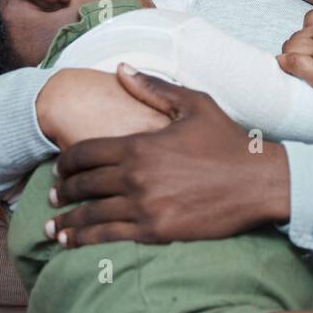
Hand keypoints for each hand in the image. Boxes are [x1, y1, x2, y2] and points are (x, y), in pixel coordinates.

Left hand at [49, 66, 289, 247]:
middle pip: (82, 185)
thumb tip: (121, 68)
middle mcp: (135, 177)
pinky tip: (72, 243)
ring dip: (67, 220)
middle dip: (62, 191)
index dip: (64, 162)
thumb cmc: (229, 142)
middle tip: (53, 197)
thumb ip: (154, 89)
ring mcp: (144, 206)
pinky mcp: (156, 231)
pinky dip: (85, 240)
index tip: (58, 169)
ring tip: (53, 226)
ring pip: (90, 214)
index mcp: (139, 145)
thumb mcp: (194, 105)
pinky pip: (109, 236)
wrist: (259, 182)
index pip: (84, 154)